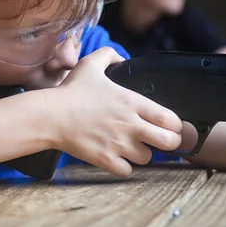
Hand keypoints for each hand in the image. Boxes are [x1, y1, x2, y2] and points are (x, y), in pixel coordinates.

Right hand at [45, 47, 182, 176]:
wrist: (51, 115)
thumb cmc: (71, 91)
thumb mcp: (90, 64)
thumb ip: (109, 55)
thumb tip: (121, 59)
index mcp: (132, 102)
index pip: (171, 119)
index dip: (174, 124)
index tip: (168, 124)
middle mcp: (131, 125)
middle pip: (169, 142)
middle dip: (168, 142)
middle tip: (158, 140)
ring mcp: (119, 145)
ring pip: (148, 158)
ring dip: (142, 154)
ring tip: (132, 147)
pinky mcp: (106, 160)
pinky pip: (127, 171)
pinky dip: (124, 166)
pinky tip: (117, 157)